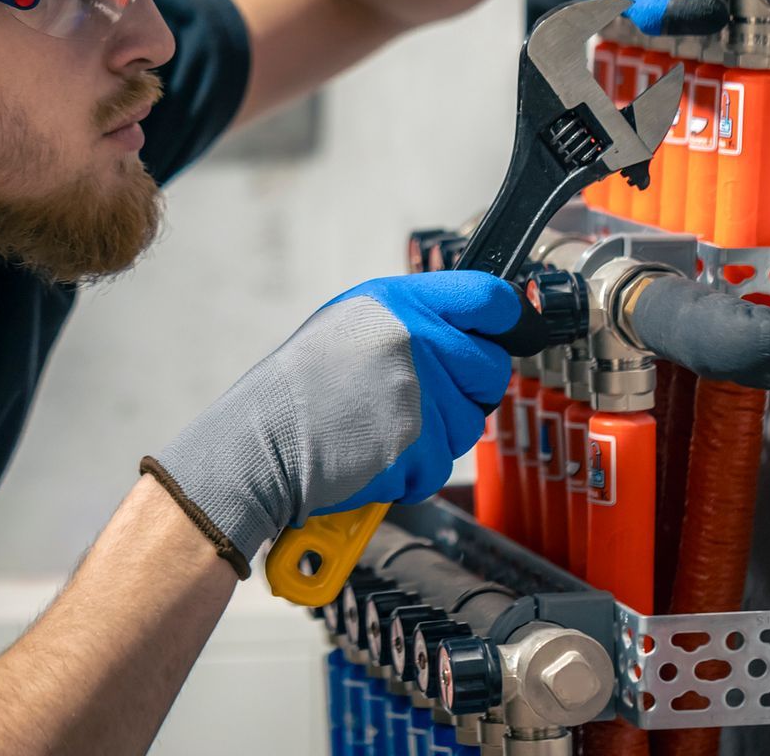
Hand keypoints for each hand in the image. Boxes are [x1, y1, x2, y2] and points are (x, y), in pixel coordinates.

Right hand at [143, 271, 518, 572]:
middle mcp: (413, 337)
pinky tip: (375, 456)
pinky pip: (443, 464)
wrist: (260, 443)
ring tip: (382, 430)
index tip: (509, 332)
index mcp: (397, 302)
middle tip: (417, 404)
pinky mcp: (417, 442)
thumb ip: (410, 321)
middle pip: (491, 369)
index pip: (488, 297)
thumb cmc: (299, 390)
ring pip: (471, 424)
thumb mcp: (351, 325)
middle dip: (466, 394)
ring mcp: (418, 390)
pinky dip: (414, 472)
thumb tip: (468, 331)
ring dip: (437, 439)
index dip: (507, 319)